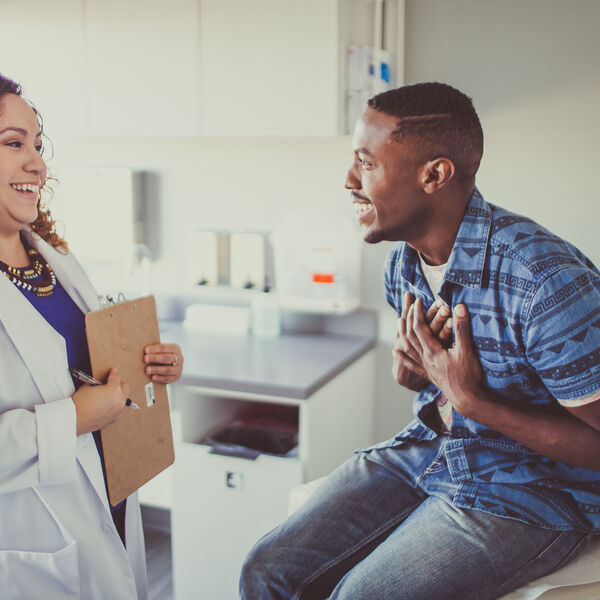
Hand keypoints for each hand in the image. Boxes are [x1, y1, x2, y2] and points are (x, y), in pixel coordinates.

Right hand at [73, 368, 128, 434]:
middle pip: (125, 388)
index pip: (116, 377)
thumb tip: (99, 385)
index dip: (113, 372)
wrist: (74, 419)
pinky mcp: (114, 419)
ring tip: (110, 393)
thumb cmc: (80, 403)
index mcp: (115, 390)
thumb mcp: (89, 387)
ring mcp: (118, 411)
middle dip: (120, 383)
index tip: (113, 371)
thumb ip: (98, 384)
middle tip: (114, 381)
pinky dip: (114, 405)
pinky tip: (107, 404)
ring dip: (118, 395)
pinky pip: (118, 409)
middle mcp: (119, 400)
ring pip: (123, 400)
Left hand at [143, 343, 183, 383]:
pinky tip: (153, 377)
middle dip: (156, 358)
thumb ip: (155, 350)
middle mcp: (179, 358)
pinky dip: (160, 378)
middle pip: (168, 358)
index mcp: (175, 348)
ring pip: (168, 369)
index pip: (165, 348)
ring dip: (157, 369)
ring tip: (147, 370)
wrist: (170, 364)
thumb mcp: (161, 350)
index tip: (146, 350)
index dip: (155, 349)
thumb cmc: (162, 355)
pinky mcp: (176, 377)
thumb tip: (144, 350)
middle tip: (145, 359)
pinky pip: (168, 379)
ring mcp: (179, 369)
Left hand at [409, 299, 483, 417]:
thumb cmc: (468, 376)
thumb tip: (459, 307)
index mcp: (432, 350)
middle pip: (411, 335)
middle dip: (409, 319)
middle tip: (410, 306)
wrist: (467, 399)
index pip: (419, 327)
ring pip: (408, 347)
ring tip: (399, 322)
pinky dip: (402, 356)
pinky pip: (411, 364)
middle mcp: (425, 358)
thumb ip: (462, 328)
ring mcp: (426, 367)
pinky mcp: (429, 374)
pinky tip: (395, 351)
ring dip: (403, 333)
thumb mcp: (467, 350)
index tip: (418, 301)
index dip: (417, 312)